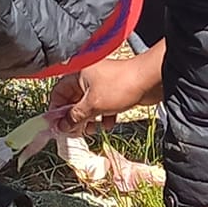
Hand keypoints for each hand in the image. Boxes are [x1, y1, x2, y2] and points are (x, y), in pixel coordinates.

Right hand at [47, 51, 164, 135]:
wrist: (150, 81)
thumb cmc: (119, 87)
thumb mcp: (92, 105)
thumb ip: (74, 117)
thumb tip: (61, 127)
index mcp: (77, 73)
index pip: (58, 93)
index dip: (57, 111)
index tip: (58, 127)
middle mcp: (87, 76)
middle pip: (73, 100)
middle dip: (75, 118)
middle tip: (76, 132)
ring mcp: (101, 83)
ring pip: (89, 104)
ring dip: (90, 119)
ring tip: (93, 130)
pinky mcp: (114, 90)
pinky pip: (103, 105)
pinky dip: (104, 115)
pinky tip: (109, 125)